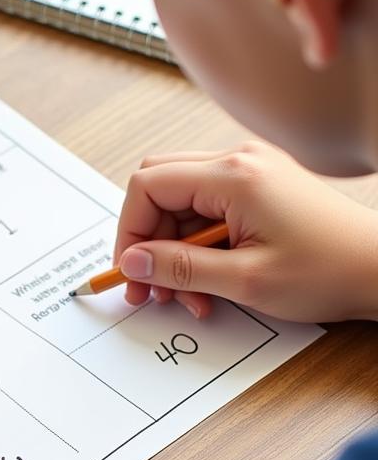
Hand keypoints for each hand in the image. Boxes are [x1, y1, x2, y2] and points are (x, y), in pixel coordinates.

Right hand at [114, 141, 377, 321]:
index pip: (148, 185)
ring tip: (187, 296)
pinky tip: (207, 284)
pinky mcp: (258, 190)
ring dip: (173, 252)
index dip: (130, 230)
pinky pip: (206, 211)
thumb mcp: (244, 279)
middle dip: (146, 241)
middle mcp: (239, 162)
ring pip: (180, 205)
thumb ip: (180, 268)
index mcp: (234, 176)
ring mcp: (250, 173)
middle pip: (159, 188)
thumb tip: (133, 262)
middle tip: (149, 286)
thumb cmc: (330, 271)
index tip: (132, 270)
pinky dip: (197, 248)